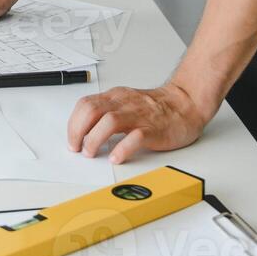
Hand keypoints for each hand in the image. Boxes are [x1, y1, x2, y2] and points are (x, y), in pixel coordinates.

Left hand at [66, 84, 212, 163]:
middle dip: (78, 131)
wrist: (185, 104)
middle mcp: (124, 104)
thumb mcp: (125, 103)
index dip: (74, 124)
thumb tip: (84, 129)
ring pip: (109, 121)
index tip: (72, 139)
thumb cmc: (155, 107)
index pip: (85, 105)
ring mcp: (139, 116)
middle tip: (77, 148)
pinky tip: (116, 158)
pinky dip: (122, 149)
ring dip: (94, 139)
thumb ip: (106, 112)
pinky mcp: (153, 129)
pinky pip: (135, 137)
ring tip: (91, 153)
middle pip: (92, 111)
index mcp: (115, 97)